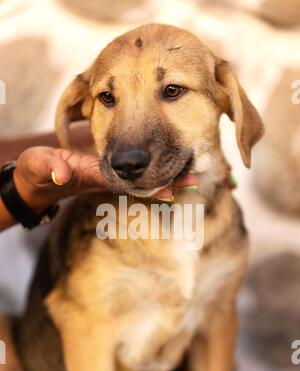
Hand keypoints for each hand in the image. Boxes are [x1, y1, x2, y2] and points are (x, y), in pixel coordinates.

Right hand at [13, 146, 198, 213]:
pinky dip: (155, 166)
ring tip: (192, 168)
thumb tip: (61, 173)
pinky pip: (137, 169)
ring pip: (144, 176)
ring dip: (166, 173)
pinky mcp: (109, 168)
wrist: (39, 178)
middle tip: (194, 178)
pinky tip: (171, 160)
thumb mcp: (41, 168)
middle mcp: (109, 179)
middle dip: (167, 180)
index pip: (128, 184)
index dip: (150, 187)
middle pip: (144, 183)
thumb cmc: (40, 172)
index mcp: (96, 178)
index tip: (173, 189)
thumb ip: (50, 168)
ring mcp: (111, 174)